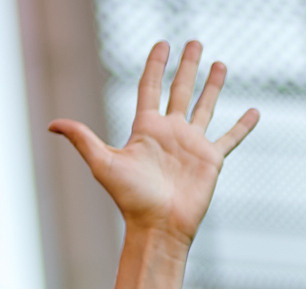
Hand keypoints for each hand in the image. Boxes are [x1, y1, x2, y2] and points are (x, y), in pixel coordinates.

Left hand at [49, 41, 258, 247]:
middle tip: (194, 43)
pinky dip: (243, 126)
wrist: (158, 227)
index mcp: (147, 129)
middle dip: (187, 66)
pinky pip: (230, 138)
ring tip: (220, 64)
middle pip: (180, 90)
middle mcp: (171, 133)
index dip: (155, 65)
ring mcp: (192, 145)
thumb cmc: (130, 199)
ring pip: (205, 106)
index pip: (151, 88)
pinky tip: (254, 111)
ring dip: (212, 86)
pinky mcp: (211, 160)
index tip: (162, 45)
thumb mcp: (103, 163)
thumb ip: (82, 139)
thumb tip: (51, 124)